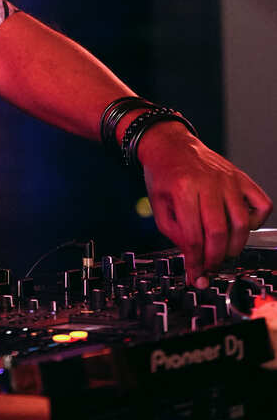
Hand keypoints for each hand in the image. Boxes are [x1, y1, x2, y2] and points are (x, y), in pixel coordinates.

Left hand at [138, 122, 271, 284]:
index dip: (196, 261)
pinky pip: (261, 204)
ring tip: (224, 252)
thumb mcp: (157, 204)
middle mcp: (208, 183)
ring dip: (235, 246)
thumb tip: (193, 259)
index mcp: (183, 188)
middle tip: (210, 266)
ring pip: (242, 222)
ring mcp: (228, 179)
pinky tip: (241, 226)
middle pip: (219, 232)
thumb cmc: (164, 174)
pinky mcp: (241, 177)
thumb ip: (174, 233)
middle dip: (216, 258)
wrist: (171, 145)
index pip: (194, 235)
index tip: (196, 274)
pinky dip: (256, 221)